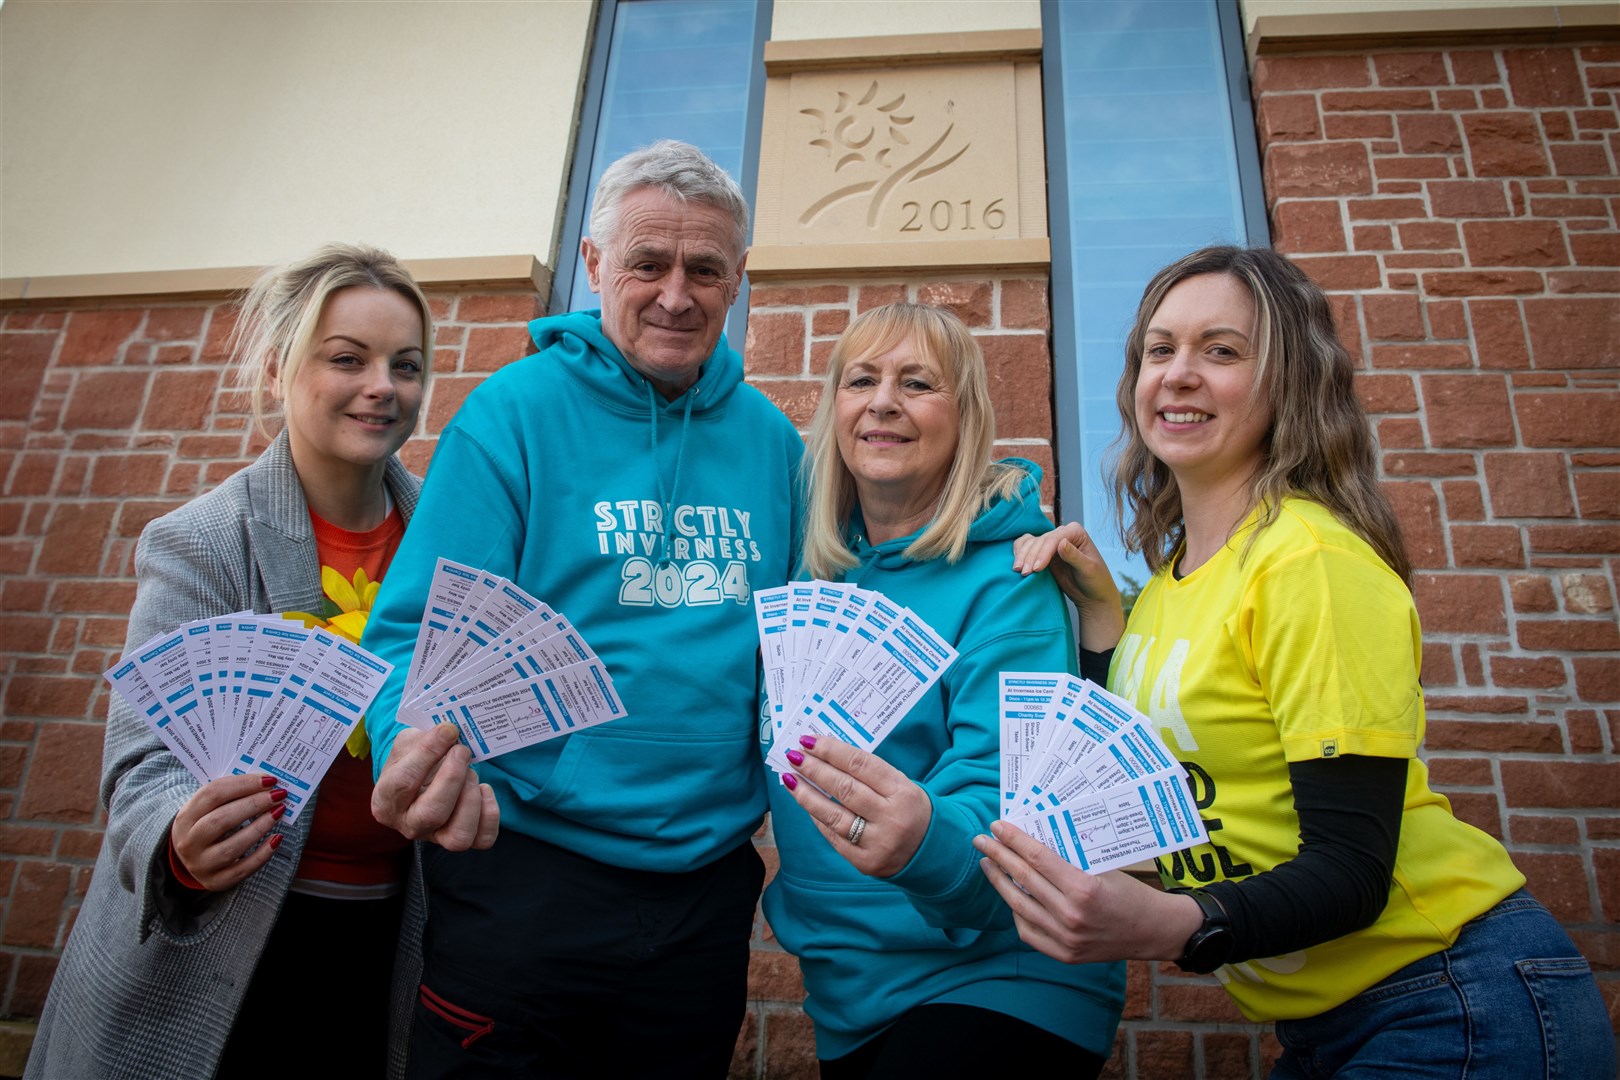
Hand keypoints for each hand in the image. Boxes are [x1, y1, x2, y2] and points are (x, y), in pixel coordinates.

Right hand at [170, 773, 284, 891]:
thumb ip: (231, 794)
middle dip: (254, 804)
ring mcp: (201, 865)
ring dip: (260, 827)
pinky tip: (277, 838)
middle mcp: (189, 842)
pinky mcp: (217, 881)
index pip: (212, 794)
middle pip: (221, 820)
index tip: (269, 779)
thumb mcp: (208, 808)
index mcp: (185, 817)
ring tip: (279, 812)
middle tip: (278, 795)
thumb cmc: (207, 823)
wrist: (192, 857)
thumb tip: (266, 783)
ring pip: (233, 847)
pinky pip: (244, 868)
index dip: (243, 784)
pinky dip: (263, 853)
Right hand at [371, 724, 499, 850]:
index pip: (404, 782)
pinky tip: (485, 789)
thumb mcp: (408, 744)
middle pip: (432, 813)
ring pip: (458, 837)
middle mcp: (408, 824)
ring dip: (471, 800)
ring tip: (471, 773)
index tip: (448, 731)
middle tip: (461, 751)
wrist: (420, 778)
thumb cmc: (411, 760)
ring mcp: (435, 836)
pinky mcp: (460, 838)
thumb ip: (424, 739)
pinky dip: (490, 814)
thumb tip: (450, 732)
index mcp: (386, 800)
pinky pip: (483, 840)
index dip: (428, 753)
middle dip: (453, 778)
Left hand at [781, 735, 931, 877]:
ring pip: (834, 815)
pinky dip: (818, 818)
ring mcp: (878, 843)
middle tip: (794, 756)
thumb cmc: (911, 810)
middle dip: (815, 769)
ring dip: (807, 795)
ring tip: (790, 779)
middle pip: (844, 788)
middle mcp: (891, 818)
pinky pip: (834, 837)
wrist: (932, 852)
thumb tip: (827, 756)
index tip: (809, 741)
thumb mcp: (903, 786)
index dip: (831, 750)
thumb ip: (870, 773)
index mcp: (903, 792)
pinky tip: (807, 804)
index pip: (860, 765)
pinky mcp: (865, 862)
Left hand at [973, 819, 1199, 963]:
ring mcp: (1065, 938)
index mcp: (1083, 889)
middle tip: (980, 840)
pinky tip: (1010, 895)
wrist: (1152, 931)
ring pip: (1019, 906)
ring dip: (999, 882)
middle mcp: (1071, 915)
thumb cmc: (1129, 892)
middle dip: (997, 856)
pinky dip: (1016, 911)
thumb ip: (1069, 858)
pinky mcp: (1063, 954)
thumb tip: (1032, 838)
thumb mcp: (1103, 867)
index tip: (996, 826)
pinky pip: (1028, 931)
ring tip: (988, 865)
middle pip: (1023, 879)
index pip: (1037, 858)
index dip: (1014, 840)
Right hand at [1012, 523, 1124, 652]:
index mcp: (1076, 532)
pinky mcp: (1044, 554)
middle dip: (1030, 556)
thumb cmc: (1096, 581)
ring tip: (1019, 571)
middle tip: (1024, 573)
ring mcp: (1052, 544)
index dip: (1043, 552)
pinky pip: (1027, 547)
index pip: (1055, 538)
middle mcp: (1062, 534)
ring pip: (1030, 543)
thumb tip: (1061, 542)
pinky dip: (1020, 553)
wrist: (1092, 595)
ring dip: (1022, 555)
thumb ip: (1075, 556)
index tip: (1037, 569)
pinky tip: (1017, 564)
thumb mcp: (1088, 570)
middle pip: (1040, 540)